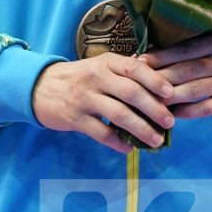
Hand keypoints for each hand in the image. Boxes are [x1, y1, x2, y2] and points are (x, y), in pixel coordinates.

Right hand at [32, 54, 175, 153]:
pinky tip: (129, 148)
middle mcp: (96, 77)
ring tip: (156, 140)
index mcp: (106, 62)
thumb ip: (125, 73)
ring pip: (118, 115)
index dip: (154, 80)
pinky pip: (101, 133)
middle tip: (170, 122)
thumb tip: (161, 87)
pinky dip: (117, 142)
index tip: (171, 93)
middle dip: (154, 109)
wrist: (40, 87)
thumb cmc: (80, 77)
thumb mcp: (100, 67)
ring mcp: (85, 98)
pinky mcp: (75, 118)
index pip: (134, 68)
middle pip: (130, 92)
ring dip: (141, 129)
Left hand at [141, 34, 211, 119]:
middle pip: (186, 71)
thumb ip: (193, 44)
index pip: (184, 50)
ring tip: (150, 99)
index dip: (161, 56)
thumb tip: (155, 52)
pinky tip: (171, 113)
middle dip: (160, 78)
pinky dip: (187, 112)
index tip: (140, 61)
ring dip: (170, 97)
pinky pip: (206, 109)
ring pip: (194, 91)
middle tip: (138, 83)